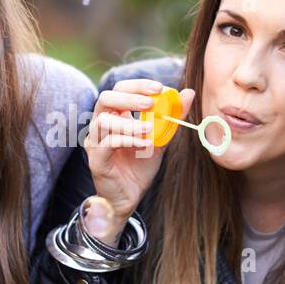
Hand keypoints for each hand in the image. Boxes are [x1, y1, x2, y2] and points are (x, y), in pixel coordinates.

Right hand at [83, 79, 194, 244]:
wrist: (129, 198)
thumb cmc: (139, 167)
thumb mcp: (160, 139)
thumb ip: (172, 118)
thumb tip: (188, 93)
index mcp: (114, 116)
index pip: (120, 90)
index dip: (138, 85)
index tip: (160, 87)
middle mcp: (100, 126)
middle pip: (106, 98)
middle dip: (130, 98)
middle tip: (151, 103)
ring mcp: (95, 142)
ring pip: (105, 121)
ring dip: (130, 123)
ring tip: (150, 130)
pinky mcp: (96, 159)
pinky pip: (107, 143)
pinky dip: (128, 140)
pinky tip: (145, 145)